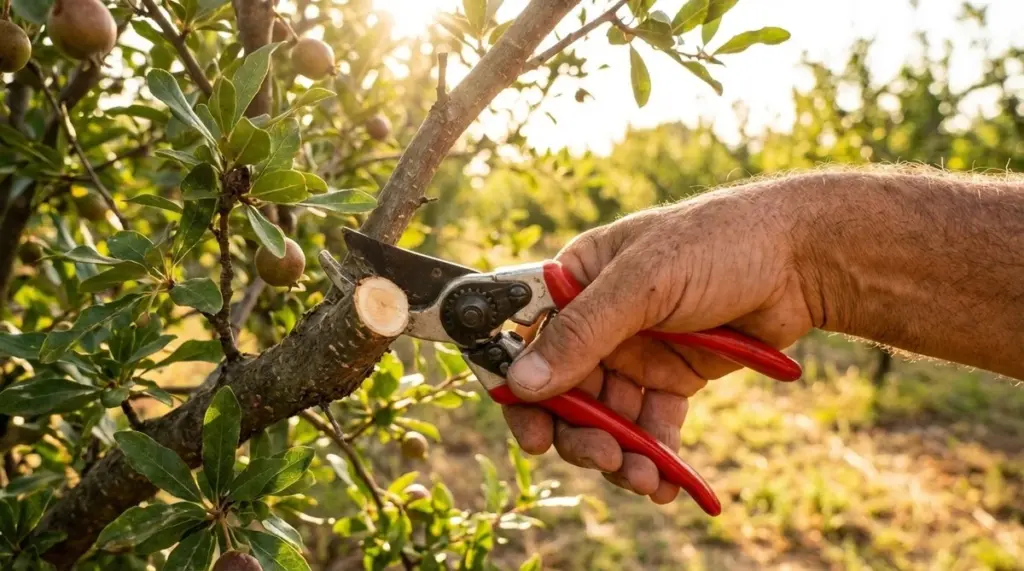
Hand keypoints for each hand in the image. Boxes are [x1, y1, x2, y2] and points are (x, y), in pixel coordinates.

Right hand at [502, 182, 816, 502]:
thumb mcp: (644, 283)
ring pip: (607, 417)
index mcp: (578, 281)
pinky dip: (653, 457)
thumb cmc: (719, 243)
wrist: (803, 259)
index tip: (532, 433)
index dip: (521, 389)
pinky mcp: (673, 379)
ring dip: (617, 452)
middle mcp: (600, 321)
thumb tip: (523, 382)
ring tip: (641, 478)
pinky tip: (664, 483)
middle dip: (578, 432)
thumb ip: (583, 333)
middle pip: (565, 391)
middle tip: (600, 457)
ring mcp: (636, 352)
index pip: (529, 340)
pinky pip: (650, 427)